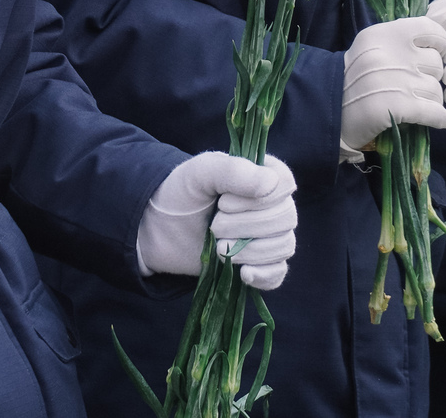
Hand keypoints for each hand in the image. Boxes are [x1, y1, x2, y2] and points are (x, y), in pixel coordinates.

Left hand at [138, 152, 296, 289]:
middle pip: (285, 218)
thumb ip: (232, 170)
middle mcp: (272, 205)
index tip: (224, 203)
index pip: (285, 183)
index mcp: (261, 175)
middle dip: (247, 226)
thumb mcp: (200, 173)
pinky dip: (264, 275)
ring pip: (284, 246)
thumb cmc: (183, 193)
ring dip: (250, 250)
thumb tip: (271, 183)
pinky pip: (278, 273)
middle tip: (214, 225)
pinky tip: (244, 273)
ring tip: (218, 247)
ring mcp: (268, 236)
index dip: (259, 198)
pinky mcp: (260, 263)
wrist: (160, 227)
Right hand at [341, 16, 445, 160]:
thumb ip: (410, 34)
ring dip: (430, 101)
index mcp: (384, 33)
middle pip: (436, 64)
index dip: (440, 46)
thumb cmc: (355, 76)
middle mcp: (391, 53)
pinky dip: (441, 118)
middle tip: (411, 86)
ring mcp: (395, 80)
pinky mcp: (398, 107)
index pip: (432, 30)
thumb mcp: (376, 45)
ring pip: (436, 90)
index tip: (433, 57)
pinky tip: (439, 119)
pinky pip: (436, 112)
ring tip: (414, 104)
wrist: (327, 107)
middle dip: (429, 77)